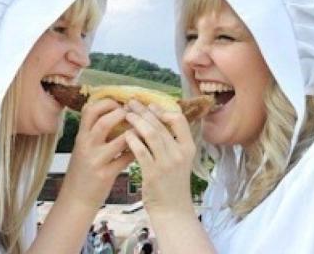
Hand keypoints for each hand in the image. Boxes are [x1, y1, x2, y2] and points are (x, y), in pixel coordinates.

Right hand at [61, 99, 134, 209]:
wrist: (75, 200)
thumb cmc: (83, 172)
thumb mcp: (84, 148)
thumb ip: (95, 132)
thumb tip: (116, 113)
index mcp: (81, 137)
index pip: (90, 110)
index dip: (107, 103)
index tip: (121, 104)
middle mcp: (87, 146)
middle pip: (104, 122)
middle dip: (123, 114)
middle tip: (134, 115)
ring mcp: (96, 160)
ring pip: (120, 140)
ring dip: (136, 132)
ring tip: (144, 130)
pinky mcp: (106, 175)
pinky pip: (126, 158)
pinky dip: (138, 151)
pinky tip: (145, 148)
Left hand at [123, 100, 195, 216]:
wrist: (172, 209)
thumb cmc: (173, 183)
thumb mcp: (180, 160)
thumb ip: (172, 142)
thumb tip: (157, 120)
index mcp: (189, 148)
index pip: (179, 120)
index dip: (164, 110)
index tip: (151, 106)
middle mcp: (179, 153)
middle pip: (161, 124)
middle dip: (144, 111)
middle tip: (131, 102)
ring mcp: (167, 163)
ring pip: (151, 134)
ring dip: (137, 121)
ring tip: (126, 114)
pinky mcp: (153, 173)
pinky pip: (140, 151)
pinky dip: (132, 140)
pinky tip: (125, 134)